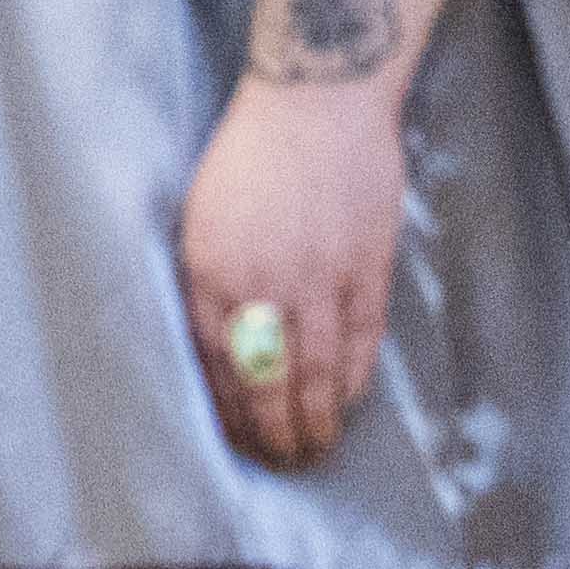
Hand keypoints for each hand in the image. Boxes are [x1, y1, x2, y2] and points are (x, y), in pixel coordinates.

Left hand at [180, 74, 405, 468]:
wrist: (316, 105)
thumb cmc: (250, 156)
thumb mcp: (203, 217)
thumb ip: (210, 281)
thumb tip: (221, 343)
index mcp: (209, 269)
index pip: (214, 362)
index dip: (227, 409)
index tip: (233, 438)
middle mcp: (262, 281)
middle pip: (267, 379)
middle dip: (273, 431)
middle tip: (280, 463)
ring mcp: (319, 277)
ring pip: (317, 372)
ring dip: (315, 420)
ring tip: (314, 450)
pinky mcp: (366, 268)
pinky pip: (361, 342)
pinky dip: (353, 380)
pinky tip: (345, 404)